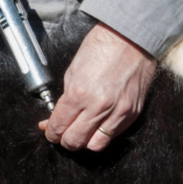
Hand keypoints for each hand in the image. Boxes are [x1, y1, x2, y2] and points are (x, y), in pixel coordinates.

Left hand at [39, 23, 156, 151]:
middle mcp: (98, 107)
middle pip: (75, 142)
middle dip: (64, 140)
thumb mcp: (73, 71)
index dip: (51, 132)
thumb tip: (57, 116)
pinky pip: (114, 135)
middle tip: (62, 133)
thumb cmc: (100, 48)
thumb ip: (65, 98)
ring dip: (84, 141)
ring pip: (95, 145)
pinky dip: (102, 134)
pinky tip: (97, 124)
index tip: (49, 130)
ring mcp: (118, 112)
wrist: (131, 38)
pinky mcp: (133, 113)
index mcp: (78, 94)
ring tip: (80, 131)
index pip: (58, 126)